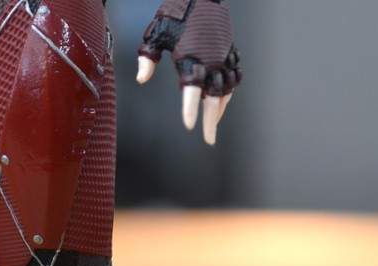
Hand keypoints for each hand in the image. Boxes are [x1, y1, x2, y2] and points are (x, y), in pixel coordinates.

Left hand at [137, 0, 241, 145]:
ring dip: (220, 108)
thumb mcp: (155, 33)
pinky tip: (222, 101)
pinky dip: (230, 91)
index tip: (189, 126)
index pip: (191, 88)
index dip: (190, 108)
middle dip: (211, 120)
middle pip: (214, 96)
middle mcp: (211, 59)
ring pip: (227, 89)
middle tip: (208, 140)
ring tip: (213, 124)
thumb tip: (142, 79)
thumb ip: (147, 57)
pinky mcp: (230, 50)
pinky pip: (235, 75)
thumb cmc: (175, 14)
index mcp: (191, 57)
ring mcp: (223, 55)